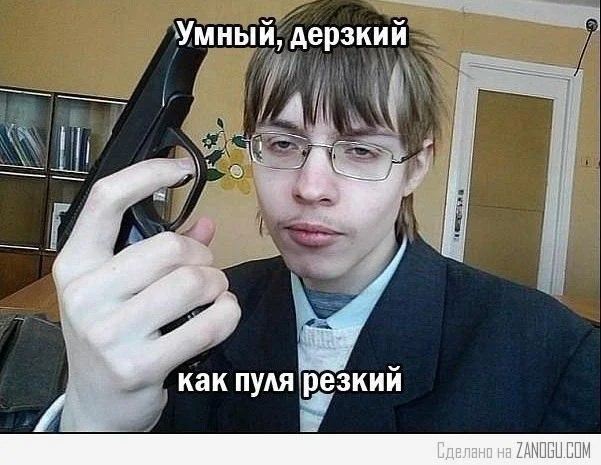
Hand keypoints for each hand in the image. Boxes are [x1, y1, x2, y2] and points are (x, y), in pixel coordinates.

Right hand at [53, 158, 240, 430]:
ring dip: (217, 285)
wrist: (97, 402)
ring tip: (213, 294)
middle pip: (170, 247)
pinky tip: (222, 315)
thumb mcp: (120, 289)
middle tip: (205, 271)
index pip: (106, 199)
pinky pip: (208, 323)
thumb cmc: (113, 333)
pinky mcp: (138, 365)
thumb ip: (159, 251)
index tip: (182, 168)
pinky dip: (228, 314)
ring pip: (193, 282)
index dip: (147, 174)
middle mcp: (85, 294)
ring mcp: (108, 333)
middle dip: (202, 257)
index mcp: (75, 264)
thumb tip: (206, 223)